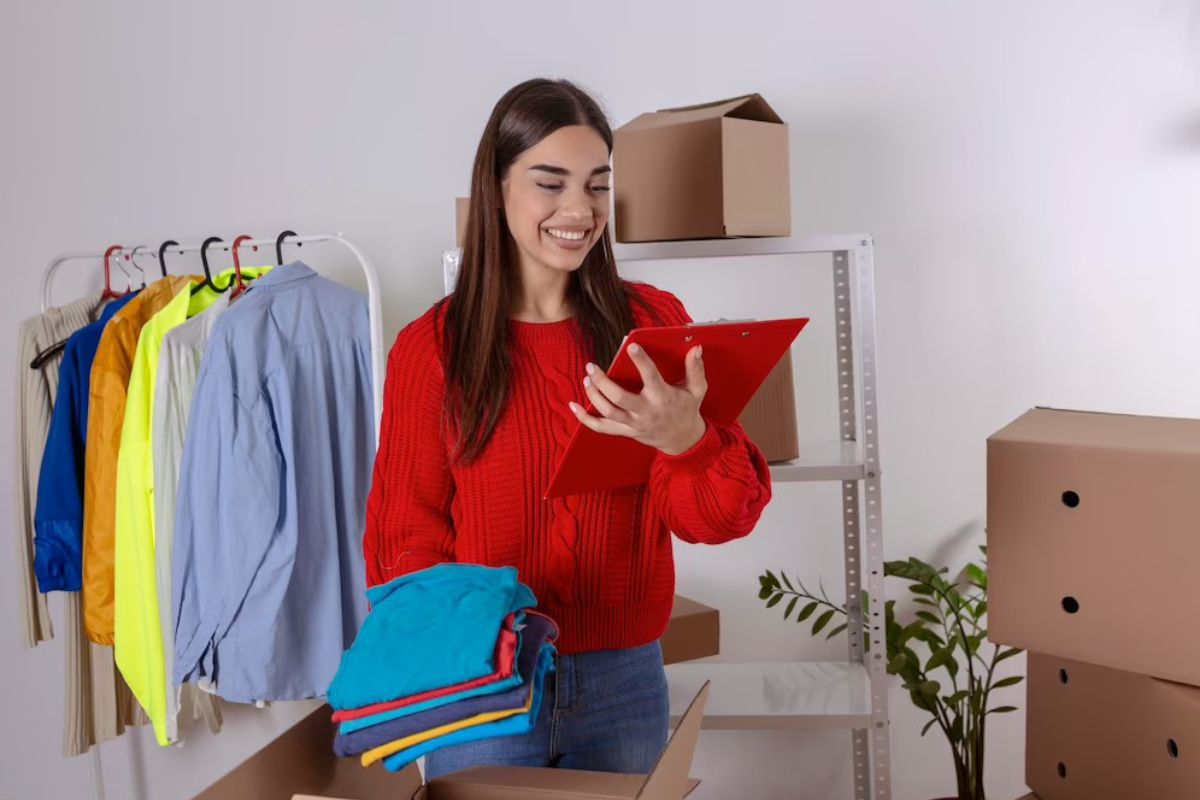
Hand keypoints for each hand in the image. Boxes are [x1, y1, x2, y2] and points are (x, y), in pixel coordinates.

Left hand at [568, 342, 708, 455]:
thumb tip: (695, 348)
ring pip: (608, 412)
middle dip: (602, 382)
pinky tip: (574, 406)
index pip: (650, 377)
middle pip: (619, 398)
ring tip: (587, 379)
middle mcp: (646, 412)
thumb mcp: (697, 390)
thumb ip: (695, 369)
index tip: (630, 346)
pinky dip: (585, 419)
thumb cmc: (687, 410)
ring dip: (593, 395)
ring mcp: (633, 424)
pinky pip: (601, 428)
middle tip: (592, 366)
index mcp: (662, 397)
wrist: (682, 440)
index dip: (641, 361)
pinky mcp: (625, 432)